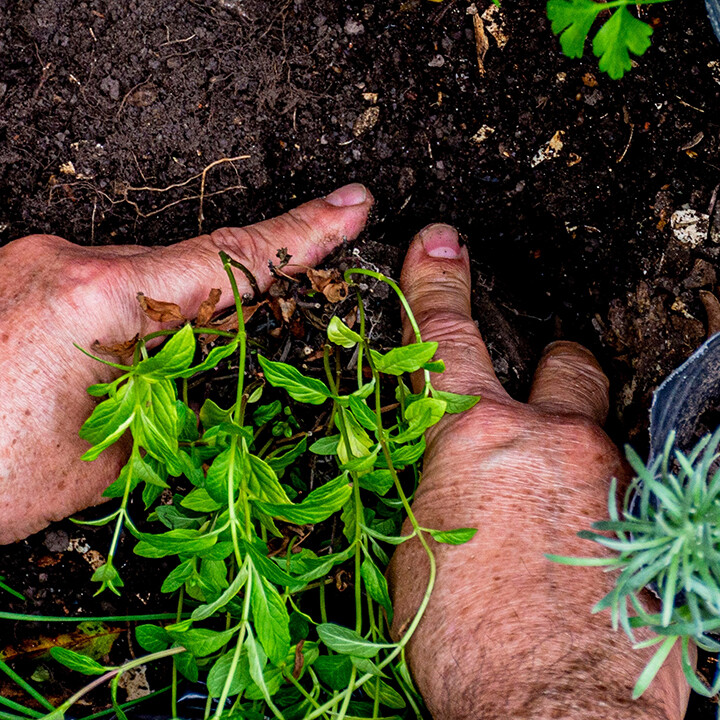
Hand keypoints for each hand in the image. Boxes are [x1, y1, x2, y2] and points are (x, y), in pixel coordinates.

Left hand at [0, 184, 372, 543]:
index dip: (303, 234)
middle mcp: (64, 260)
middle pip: (188, 272)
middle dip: (228, 315)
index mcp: (94, 298)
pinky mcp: (25, 278)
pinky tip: (116, 375)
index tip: (351, 208)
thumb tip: (210, 380)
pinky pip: (108, 290)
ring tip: (142, 398)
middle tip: (232, 367)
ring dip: (171, 331)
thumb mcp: (108, 460)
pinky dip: (133, 328)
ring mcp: (38, 262)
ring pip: (147, 285)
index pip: (228, 259)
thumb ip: (173, 404)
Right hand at [388, 224, 688, 719]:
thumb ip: (439, 485)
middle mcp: (550, 440)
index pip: (447, 337)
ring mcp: (609, 475)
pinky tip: (581, 550)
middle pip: (562, 365)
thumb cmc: (466, 641)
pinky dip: (598, 502)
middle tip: (539, 404)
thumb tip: (449, 476)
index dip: (437, 284)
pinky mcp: (648, 519)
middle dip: (549, 372)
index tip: (440, 246)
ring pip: (599, 427)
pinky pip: (621, 486)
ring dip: (575, 447)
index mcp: (472, 442)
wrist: (551, 713)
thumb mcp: (419, 548)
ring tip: (556, 508)